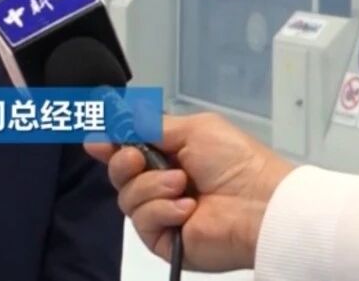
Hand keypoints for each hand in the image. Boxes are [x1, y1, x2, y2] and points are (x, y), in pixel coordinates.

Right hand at [84, 112, 293, 272]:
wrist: (261, 205)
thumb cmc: (237, 162)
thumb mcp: (193, 129)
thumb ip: (150, 124)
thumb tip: (115, 118)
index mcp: (170, 156)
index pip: (128, 151)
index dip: (109, 145)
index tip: (97, 141)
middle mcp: (162, 184)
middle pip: (119, 174)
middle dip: (123, 163)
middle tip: (139, 160)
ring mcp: (162, 213)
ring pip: (127, 198)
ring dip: (152, 187)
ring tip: (182, 185)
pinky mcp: (164, 240)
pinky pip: (142, 222)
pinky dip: (162, 211)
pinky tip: (187, 209)